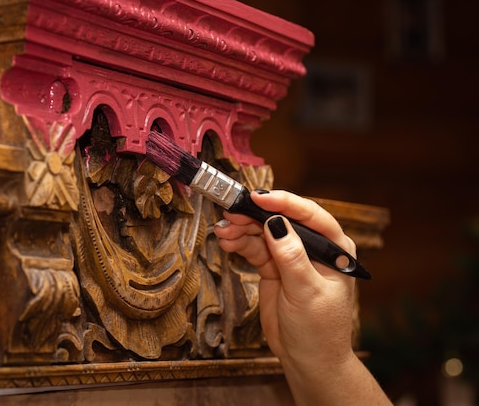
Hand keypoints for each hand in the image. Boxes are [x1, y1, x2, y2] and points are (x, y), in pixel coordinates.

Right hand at [213, 190, 355, 367]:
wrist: (308, 360)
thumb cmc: (319, 329)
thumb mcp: (306, 292)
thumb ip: (291, 256)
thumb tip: (276, 222)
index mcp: (334, 248)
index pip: (311, 216)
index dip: (284, 203)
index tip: (259, 197)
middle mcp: (313, 248)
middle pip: (282, 220)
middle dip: (256, 215)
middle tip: (231, 213)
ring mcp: (291, 257)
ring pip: (264, 233)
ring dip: (243, 230)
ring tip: (223, 232)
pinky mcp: (273, 268)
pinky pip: (255, 249)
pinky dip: (240, 244)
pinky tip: (227, 242)